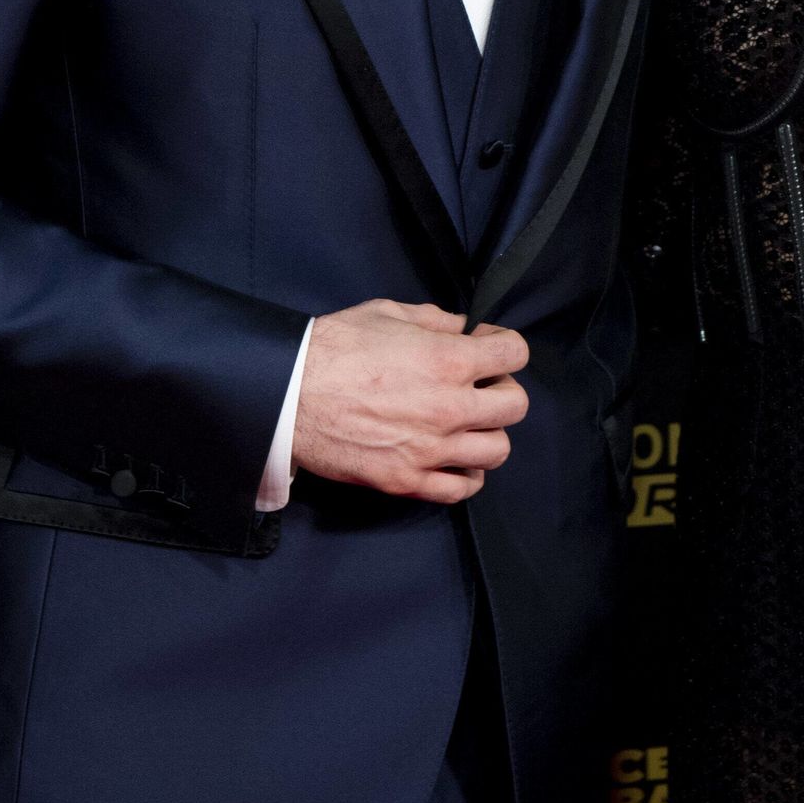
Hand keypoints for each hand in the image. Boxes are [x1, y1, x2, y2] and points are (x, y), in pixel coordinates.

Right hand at [292, 300, 529, 503]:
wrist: (287, 394)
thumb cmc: (334, 348)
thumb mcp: (387, 313)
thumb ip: (434, 320)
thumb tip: (459, 327)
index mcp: (448, 360)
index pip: (515, 352)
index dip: (505, 344)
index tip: (488, 345)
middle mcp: (449, 407)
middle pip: (516, 405)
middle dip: (504, 389)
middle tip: (481, 385)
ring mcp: (431, 449)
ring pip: (498, 450)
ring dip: (489, 433)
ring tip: (468, 424)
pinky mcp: (407, 480)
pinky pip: (461, 489)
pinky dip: (466, 475)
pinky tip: (454, 459)